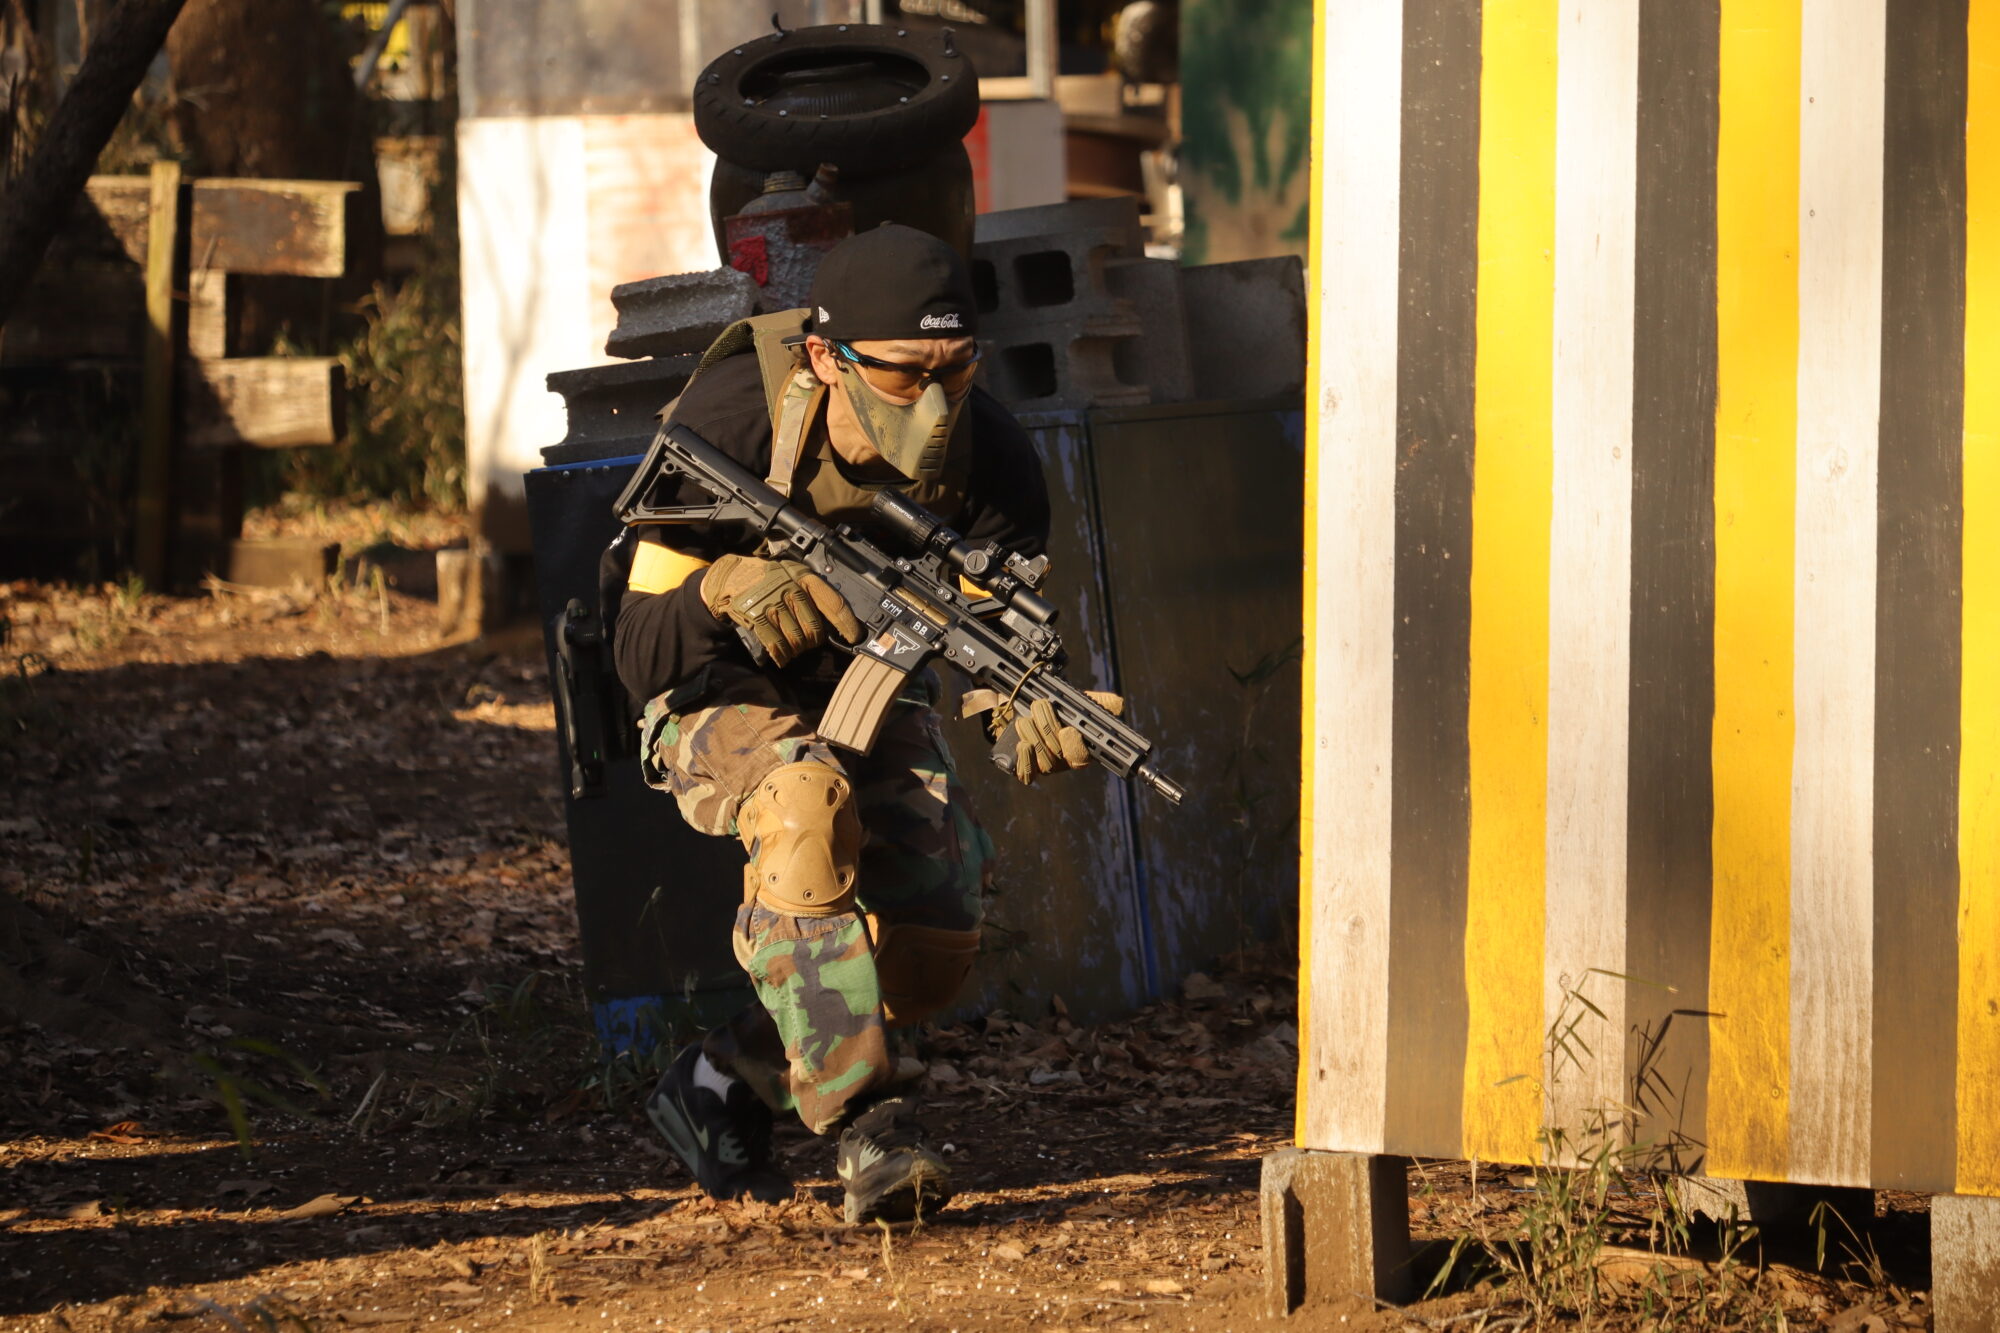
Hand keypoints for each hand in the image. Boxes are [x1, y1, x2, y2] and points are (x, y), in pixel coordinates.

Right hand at [702, 554, 861, 667]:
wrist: (731, 575)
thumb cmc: (768, 579)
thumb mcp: (792, 574)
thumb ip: (812, 592)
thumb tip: (837, 621)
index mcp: (803, 577)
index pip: (832, 603)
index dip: (846, 623)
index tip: (855, 636)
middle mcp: (790, 589)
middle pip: (815, 629)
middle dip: (813, 640)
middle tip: (808, 641)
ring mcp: (772, 603)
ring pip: (797, 640)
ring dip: (796, 649)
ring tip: (792, 647)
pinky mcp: (756, 616)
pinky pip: (776, 644)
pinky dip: (781, 655)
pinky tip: (782, 656)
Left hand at [990, 692, 1123, 784]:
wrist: (1012, 705)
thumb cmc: (1047, 705)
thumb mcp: (1070, 700)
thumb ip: (1094, 701)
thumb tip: (1117, 704)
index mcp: (1079, 747)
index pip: (1084, 757)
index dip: (1077, 747)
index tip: (1069, 729)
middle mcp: (1063, 761)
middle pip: (1060, 757)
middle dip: (1048, 728)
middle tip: (1040, 706)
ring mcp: (1043, 766)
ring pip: (1044, 763)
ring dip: (1033, 735)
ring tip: (1025, 718)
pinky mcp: (1022, 767)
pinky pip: (1027, 774)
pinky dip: (1025, 760)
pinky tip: (1022, 745)